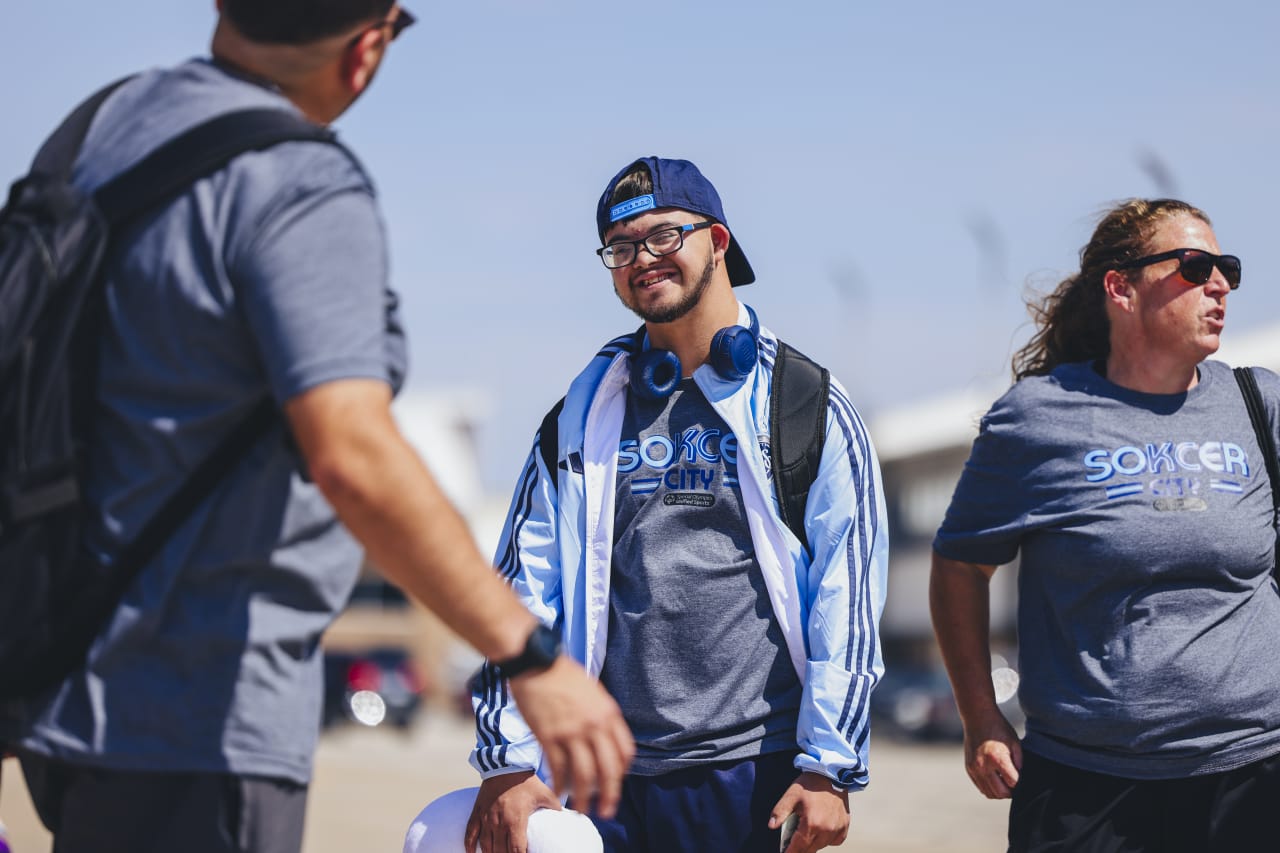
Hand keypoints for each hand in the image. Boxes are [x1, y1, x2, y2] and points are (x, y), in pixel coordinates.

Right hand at [465, 772, 561, 852]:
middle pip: (500, 851)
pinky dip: (469, 845)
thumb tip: (568, 815)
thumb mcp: (544, 794)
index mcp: (516, 821)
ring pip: (485, 846)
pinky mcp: (477, 812)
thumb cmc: (526, 781)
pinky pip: (470, 832)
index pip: (516, 850)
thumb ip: (555, 807)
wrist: (505, 763)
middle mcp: (499, 823)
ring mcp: (486, 818)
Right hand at [506, 656, 633, 817]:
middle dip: (610, 795)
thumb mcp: (593, 690)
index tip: (616, 782)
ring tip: (583, 809)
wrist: (535, 661)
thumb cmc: (562, 673)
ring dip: (585, 797)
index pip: (625, 751)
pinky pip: (559, 768)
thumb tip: (604, 738)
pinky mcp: (549, 736)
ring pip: (584, 775)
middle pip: (608, 769)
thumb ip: (601, 714)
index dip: (622, 772)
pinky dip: (560, 784)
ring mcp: (571, 732)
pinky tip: (560, 792)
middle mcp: (594, 725)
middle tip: (607, 811)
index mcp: (608, 712)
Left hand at [768, 772, 849, 852]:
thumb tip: (772, 826)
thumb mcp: (791, 795)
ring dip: (813, 844)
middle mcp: (826, 829)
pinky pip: (835, 841)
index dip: (790, 852)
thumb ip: (780, 811)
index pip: (799, 847)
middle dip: (800, 849)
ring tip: (806, 834)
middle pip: (810, 849)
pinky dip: (827, 839)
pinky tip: (821, 831)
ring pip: (822, 845)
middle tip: (792, 843)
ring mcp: (837, 829)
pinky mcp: (845, 826)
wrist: (832, 773)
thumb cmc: (811, 784)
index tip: (785, 852)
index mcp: (812, 823)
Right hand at [963, 713, 1021, 798]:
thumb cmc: (999, 728)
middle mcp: (984, 766)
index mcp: (998, 758)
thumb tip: (1019, 779)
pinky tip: (995, 779)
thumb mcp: (1015, 743)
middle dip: (1011, 792)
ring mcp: (974, 768)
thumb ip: (1019, 763)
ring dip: (999, 792)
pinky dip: (989, 788)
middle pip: (1000, 793)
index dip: (1019, 783)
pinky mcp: (969, 768)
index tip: (1021, 778)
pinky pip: (980, 787)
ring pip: (989, 793)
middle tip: (1014, 785)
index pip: (1013, 783)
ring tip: (1005, 783)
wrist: (977, 717)